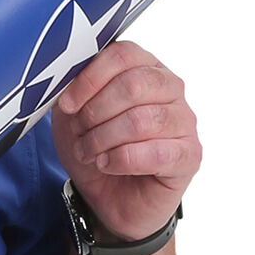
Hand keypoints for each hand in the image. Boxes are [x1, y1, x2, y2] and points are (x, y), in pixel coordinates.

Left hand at [48, 40, 201, 242]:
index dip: (90, 78)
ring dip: (103, 139)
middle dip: (96, 112)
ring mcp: (184, 121)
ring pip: (141, 120)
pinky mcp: (189, 155)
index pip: (123, 54)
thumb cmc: (98, 150)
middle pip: (133, 84)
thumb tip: (64, 75)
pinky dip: (121, 160)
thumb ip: (71, 91)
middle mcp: (171, 88)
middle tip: (80, 132)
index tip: (67, 104)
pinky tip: (107, 164)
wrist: (110, 200)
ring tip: (88, 152)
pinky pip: (156, 153)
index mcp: (145, 67)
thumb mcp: (73, 117)